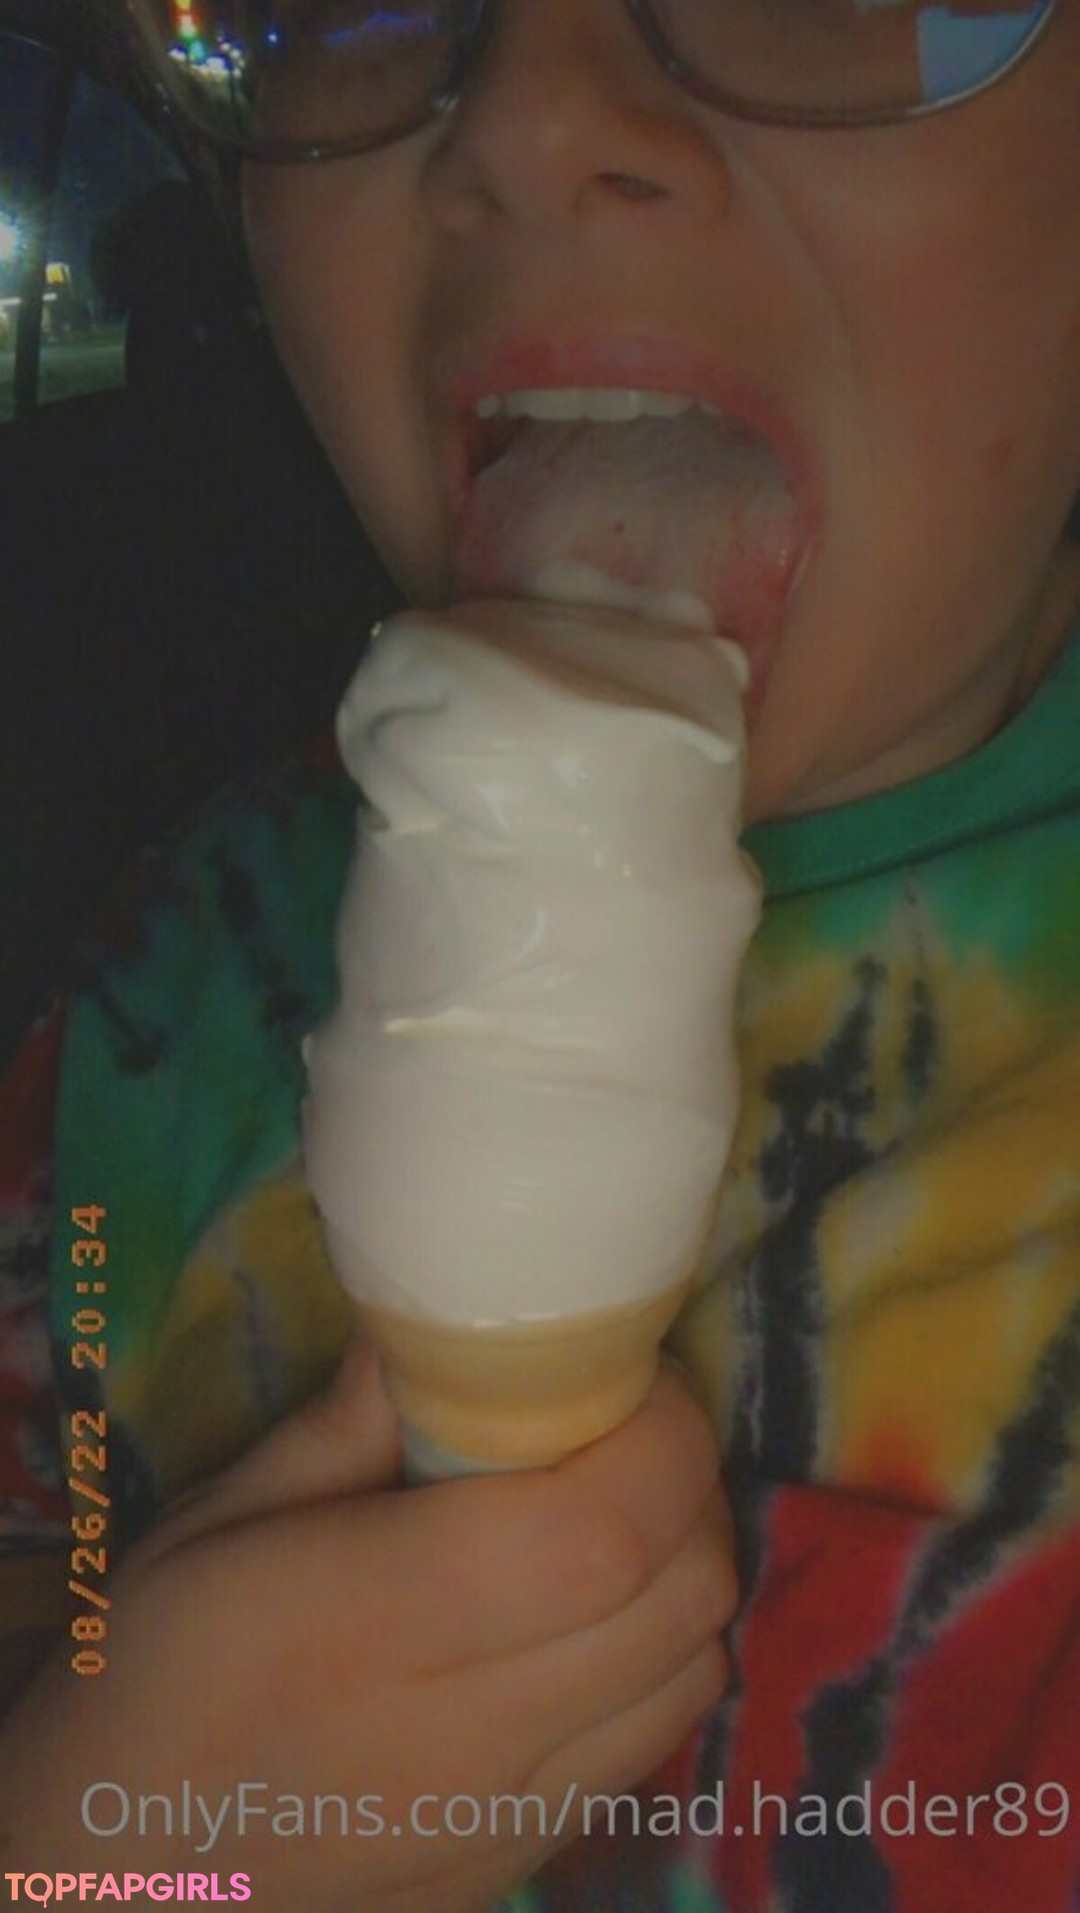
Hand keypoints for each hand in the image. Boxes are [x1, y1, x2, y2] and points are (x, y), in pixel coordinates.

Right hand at [0, 1342, 733, 1912]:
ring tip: (617, 1513)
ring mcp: (508, 1813)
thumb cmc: (153, 1668)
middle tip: (625, 1426)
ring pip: (693, 1667)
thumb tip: (449, 1325)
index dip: (658, 1434)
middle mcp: (466, 1732)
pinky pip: (654, 1739)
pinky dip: (659, 1654)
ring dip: (686, 1567)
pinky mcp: (523, 1858)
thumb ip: (346, 1426)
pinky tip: (591, 1616)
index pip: (603, 1528)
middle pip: (681, 1592)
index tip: (631, 1373)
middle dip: (687, 1482)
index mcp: (373, 1623)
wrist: (117, 1871)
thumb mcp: (214, 1521)